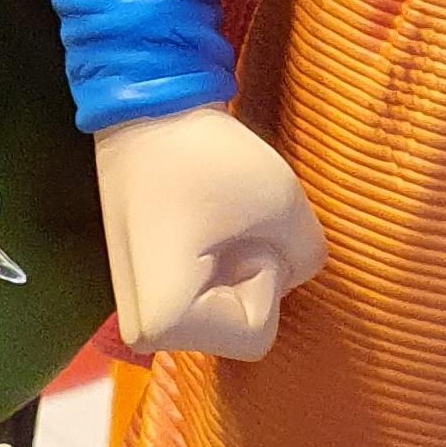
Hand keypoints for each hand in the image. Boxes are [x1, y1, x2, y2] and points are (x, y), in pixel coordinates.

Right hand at [96, 101, 324, 360]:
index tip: (230, 226)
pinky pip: (208, 298)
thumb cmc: (209, 157)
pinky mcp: (141, 292)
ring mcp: (137, 313)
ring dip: (236, 266)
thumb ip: (308, 256)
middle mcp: (142, 333)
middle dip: (250, 273)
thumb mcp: (284, 204)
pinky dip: (219, 264)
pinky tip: (199, 225)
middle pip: (241, 328)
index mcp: (165, 323)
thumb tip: (297, 271)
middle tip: (220, 219)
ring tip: (208, 219)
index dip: (263, 274)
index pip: (258, 333)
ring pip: (227, 312)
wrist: (147, 113)